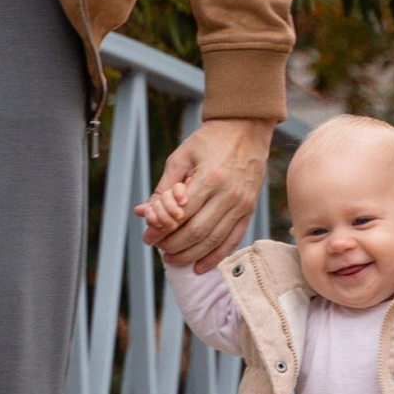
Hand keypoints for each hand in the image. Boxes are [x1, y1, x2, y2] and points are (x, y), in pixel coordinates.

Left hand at [143, 117, 277, 266]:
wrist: (245, 128)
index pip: (181, 214)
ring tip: (173, 259)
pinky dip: (216, 256)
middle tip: (159, 250)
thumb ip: (164, 187)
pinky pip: (233, 239)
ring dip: (191, 255)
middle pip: (196, 232)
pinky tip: (200, 265)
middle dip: (173, 246)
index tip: (148, 237)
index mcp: (210, 178)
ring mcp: (242, 204)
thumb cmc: (210, 140)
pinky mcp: (249, 209)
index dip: (162, 230)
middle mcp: (228, 194)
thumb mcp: (181, 156)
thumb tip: (144, 213)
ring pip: (213, 240)